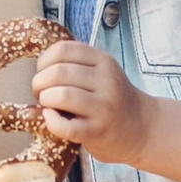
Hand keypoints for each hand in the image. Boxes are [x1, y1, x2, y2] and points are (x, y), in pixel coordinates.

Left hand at [32, 42, 180, 181]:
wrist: (141, 129)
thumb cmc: (112, 99)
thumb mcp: (102, 72)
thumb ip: (77, 63)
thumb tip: (39, 64)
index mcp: (103, 61)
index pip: (62, 49)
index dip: (43, 61)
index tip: (43, 73)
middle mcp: (106, 81)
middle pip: (58, 72)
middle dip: (39, 83)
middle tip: (40, 92)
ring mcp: (104, 107)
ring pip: (61, 95)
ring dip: (45, 100)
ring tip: (47, 105)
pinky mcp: (97, 132)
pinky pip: (65, 126)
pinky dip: (51, 121)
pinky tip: (51, 118)